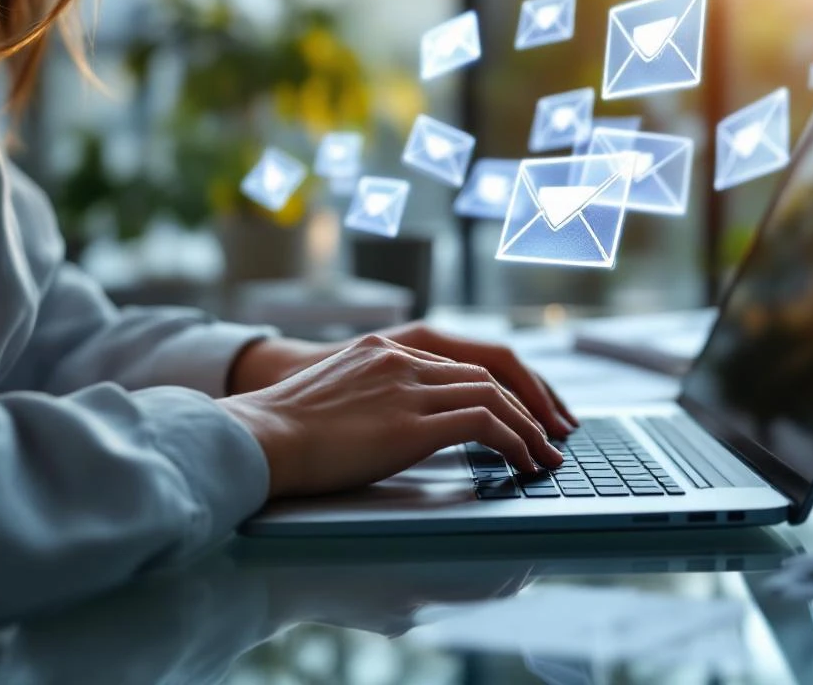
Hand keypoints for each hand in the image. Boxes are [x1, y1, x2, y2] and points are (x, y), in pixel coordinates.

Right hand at [228, 323, 577, 438]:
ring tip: (547, 457)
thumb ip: (372, 397)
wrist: (258, 437)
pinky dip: (514, 441)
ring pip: (493, 395)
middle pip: (488, 371)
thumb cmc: (283, 431)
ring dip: (529, 427)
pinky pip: (484, 423)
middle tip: (554, 432)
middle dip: (529, 403)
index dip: (501, 387)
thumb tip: (390, 427)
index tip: (522, 412)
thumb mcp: (333, 397)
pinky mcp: (411, 421)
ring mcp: (408, 385)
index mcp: (384, 348)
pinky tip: (524, 463)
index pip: (462, 362)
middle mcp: (402, 357)